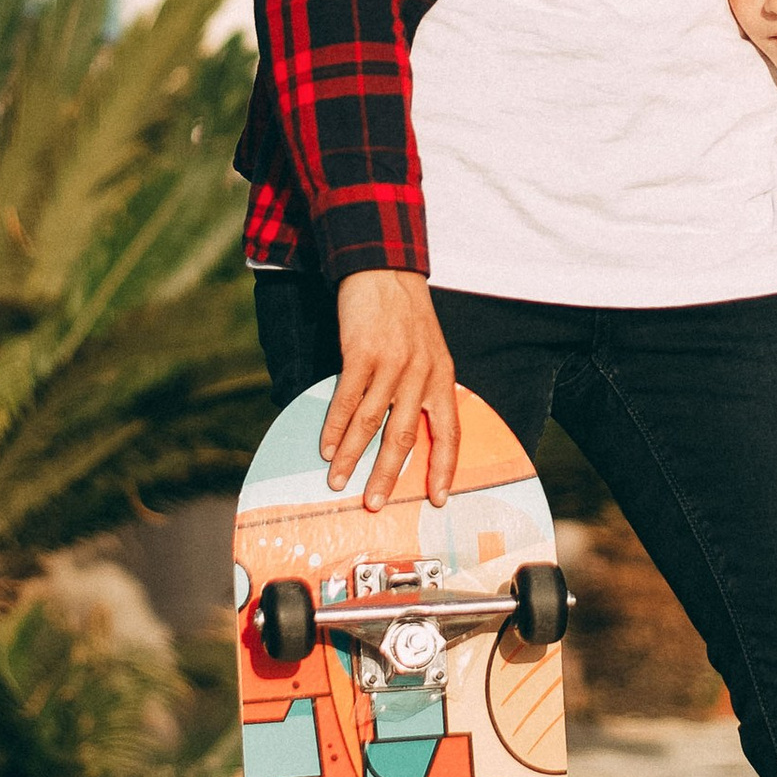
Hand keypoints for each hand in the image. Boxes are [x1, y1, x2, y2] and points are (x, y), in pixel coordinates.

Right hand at [320, 270, 463, 506]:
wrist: (385, 271)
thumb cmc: (406, 316)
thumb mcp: (430, 351)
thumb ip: (424, 389)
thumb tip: (409, 432)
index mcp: (442, 377)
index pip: (449, 432)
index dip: (445, 468)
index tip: (439, 498)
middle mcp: (420, 374)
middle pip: (404, 437)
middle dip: (387, 476)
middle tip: (374, 505)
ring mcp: (391, 364)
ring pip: (370, 423)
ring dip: (352, 456)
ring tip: (339, 481)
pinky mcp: (362, 352)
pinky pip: (346, 398)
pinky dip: (335, 427)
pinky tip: (327, 446)